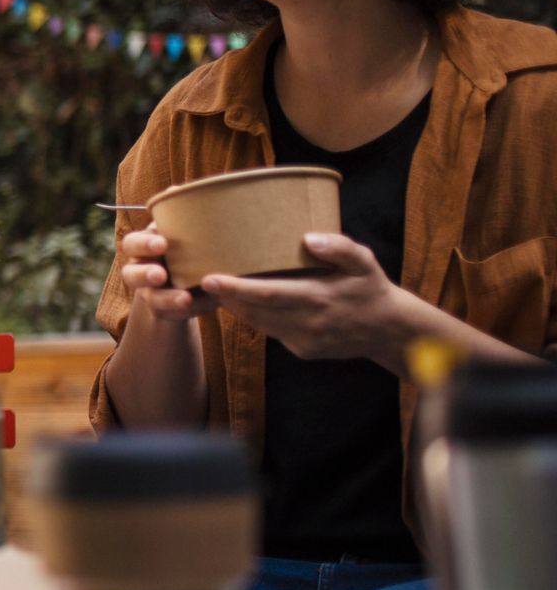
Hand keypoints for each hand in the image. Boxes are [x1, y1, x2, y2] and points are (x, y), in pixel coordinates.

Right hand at [118, 224, 217, 321]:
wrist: (194, 276)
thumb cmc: (186, 244)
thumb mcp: (183, 229)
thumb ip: (179, 214)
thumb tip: (175, 190)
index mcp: (143, 247)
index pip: (132, 244)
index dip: (144, 244)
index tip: (162, 243)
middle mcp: (141, 271)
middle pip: (130, 275)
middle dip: (145, 274)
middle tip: (160, 274)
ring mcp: (151, 294)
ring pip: (152, 299)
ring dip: (167, 298)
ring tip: (185, 298)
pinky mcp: (167, 312)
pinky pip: (175, 314)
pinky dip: (192, 309)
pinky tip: (211, 302)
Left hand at [201, 233, 413, 364]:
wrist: (389, 330)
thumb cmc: (370, 287)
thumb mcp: (364, 262)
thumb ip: (340, 248)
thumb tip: (309, 238)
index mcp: (320, 298)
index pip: (268, 294)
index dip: (237, 288)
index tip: (211, 278)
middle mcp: (309, 323)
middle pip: (256, 312)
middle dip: (226, 298)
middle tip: (200, 282)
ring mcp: (304, 341)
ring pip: (259, 324)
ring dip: (236, 308)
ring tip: (215, 290)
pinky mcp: (303, 351)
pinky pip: (271, 333)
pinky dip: (254, 318)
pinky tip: (242, 303)